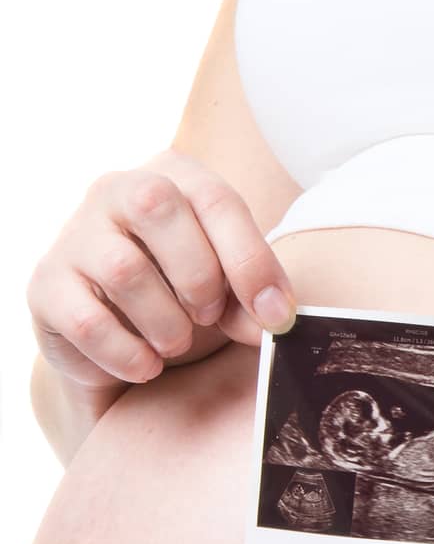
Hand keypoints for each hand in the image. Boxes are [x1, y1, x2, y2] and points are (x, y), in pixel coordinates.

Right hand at [26, 148, 296, 397]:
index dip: (251, 261)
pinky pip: (89, 322)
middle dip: (199, 276)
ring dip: (165, 324)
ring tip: (174, 343)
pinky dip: (128, 355)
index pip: (215, 199)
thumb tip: (274, 320)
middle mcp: (115, 190)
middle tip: (207, 316)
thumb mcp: (226, 295)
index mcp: (171, 178)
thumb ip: (252, 300)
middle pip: (158, 205)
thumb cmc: (182, 303)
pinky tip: (145, 365)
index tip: (276, 317)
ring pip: (123, 269)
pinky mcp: (46, 286)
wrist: (117, 349)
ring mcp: (74, 235)